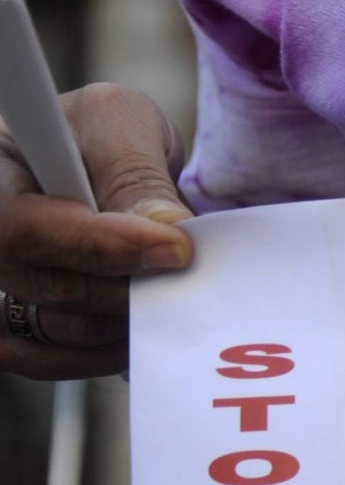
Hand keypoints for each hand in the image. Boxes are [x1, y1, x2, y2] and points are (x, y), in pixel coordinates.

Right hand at [0, 83, 193, 380]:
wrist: (98, 160)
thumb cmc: (99, 135)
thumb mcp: (121, 124)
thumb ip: (136, 174)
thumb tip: (164, 230)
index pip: (21, 226)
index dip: (99, 246)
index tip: (175, 247)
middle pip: (47, 285)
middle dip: (129, 287)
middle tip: (185, 275)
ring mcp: (1, 281)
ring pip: (56, 327)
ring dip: (125, 321)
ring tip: (168, 293)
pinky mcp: (19, 320)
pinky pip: (50, 359)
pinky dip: (103, 353)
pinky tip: (136, 331)